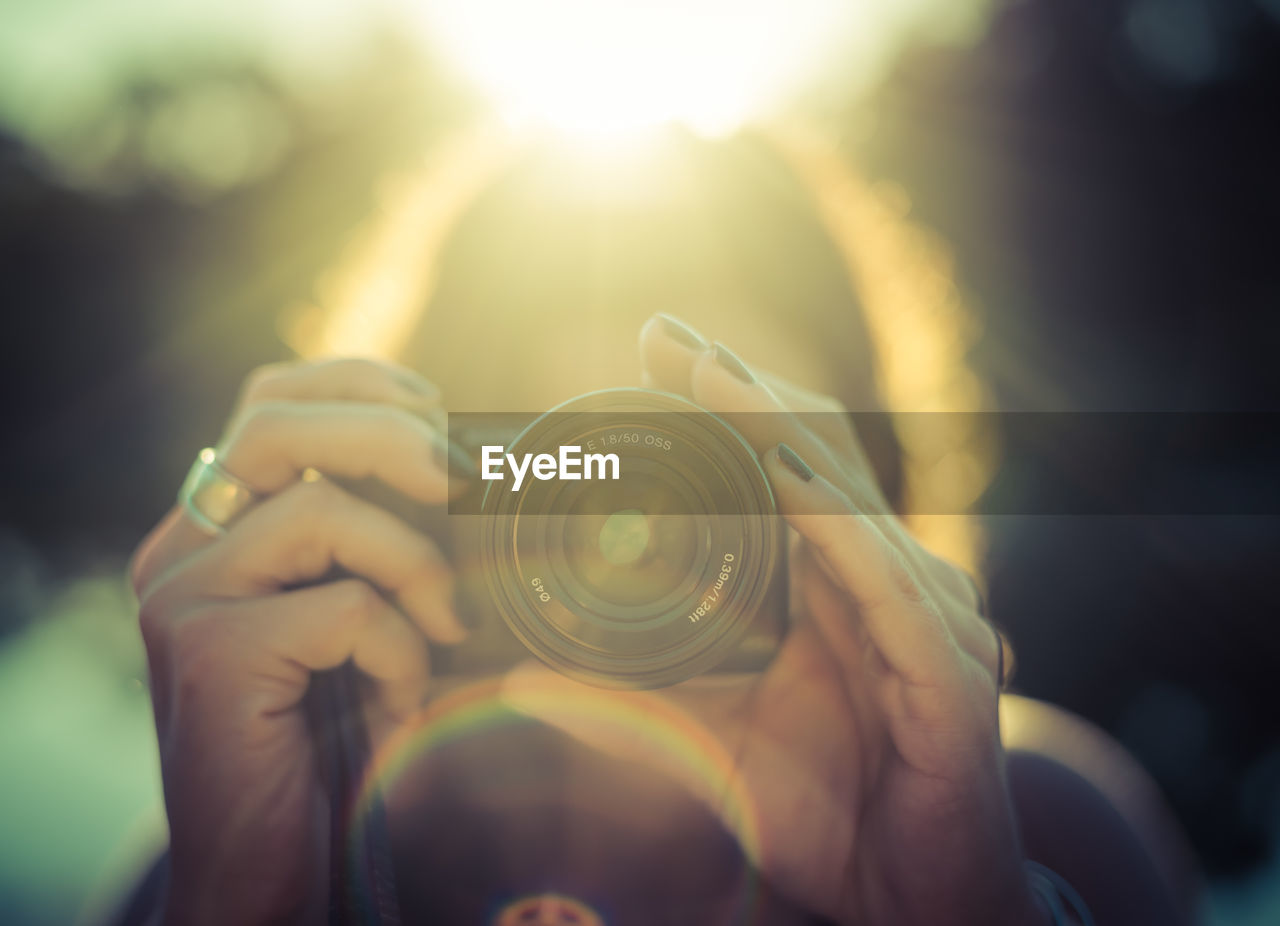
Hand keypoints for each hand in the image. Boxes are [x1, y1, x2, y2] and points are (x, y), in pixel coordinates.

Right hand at [130, 358, 466, 924]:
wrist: (266, 869)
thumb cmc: (334, 738)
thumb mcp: (366, 620)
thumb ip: (387, 544)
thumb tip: (485, 468)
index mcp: (220, 527)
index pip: (273, 399)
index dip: (364, 384)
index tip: (443, 423)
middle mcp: (184, 547)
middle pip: (278, 419)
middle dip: (395, 436)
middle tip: (467, 484)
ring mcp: (185, 596)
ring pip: (322, 510)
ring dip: (415, 567)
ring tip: (442, 634)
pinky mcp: (209, 655)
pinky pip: (343, 608)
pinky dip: (400, 650)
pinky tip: (396, 702)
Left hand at [503, 315, 1041, 925]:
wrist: (906, 909)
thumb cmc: (827, 821)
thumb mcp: (707, 746)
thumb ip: (623, 708)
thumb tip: (519, 677)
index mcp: (836, 591)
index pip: (784, 471)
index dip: (727, 408)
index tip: (654, 355)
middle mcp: (886, 585)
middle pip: (816, 459)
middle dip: (742, 391)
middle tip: (666, 337)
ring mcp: (925, 622)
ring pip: (849, 503)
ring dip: (779, 433)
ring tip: (710, 377)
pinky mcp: (951, 676)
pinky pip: (890, 587)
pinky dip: (839, 528)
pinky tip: (788, 480)